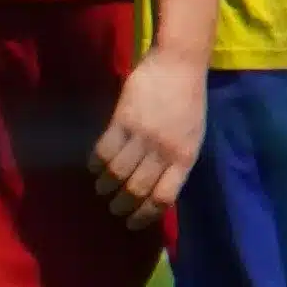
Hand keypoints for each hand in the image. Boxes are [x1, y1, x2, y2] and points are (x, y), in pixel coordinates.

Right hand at [89, 48, 207, 229]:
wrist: (179, 64)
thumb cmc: (189, 101)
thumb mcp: (193, 136)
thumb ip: (177, 162)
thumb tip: (158, 189)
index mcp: (185, 157)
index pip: (163, 198)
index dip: (145, 215)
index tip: (133, 223)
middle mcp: (163, 151)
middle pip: (137, 190)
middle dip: (122, 205)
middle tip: (113, 208)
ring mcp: (142, 135)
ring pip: (117, 173)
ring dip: (105, 186)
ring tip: (101, 188)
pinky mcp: (123, 120)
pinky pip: (104, 150)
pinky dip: (96, 163)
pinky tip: (94, 165)